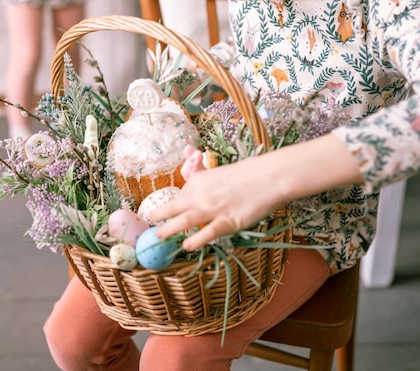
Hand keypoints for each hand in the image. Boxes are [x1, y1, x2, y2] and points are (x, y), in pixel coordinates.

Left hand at [151, 154, 285, 250]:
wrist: (269, 177)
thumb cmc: (249, 174)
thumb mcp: (221, 175)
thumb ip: (207, 187)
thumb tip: (197, 199)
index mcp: (200, 181)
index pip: (182, 196)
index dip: (175, 207)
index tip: (169, 214)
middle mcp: (203, 194)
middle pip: (174, 206)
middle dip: (160, 215)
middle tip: (150, 223)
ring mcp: (214, 208)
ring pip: (185, 220)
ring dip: (169, 229)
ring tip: (158, 237)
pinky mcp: (228, 221)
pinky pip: (208, 232)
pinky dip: (196, 239)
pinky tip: (187, 246)